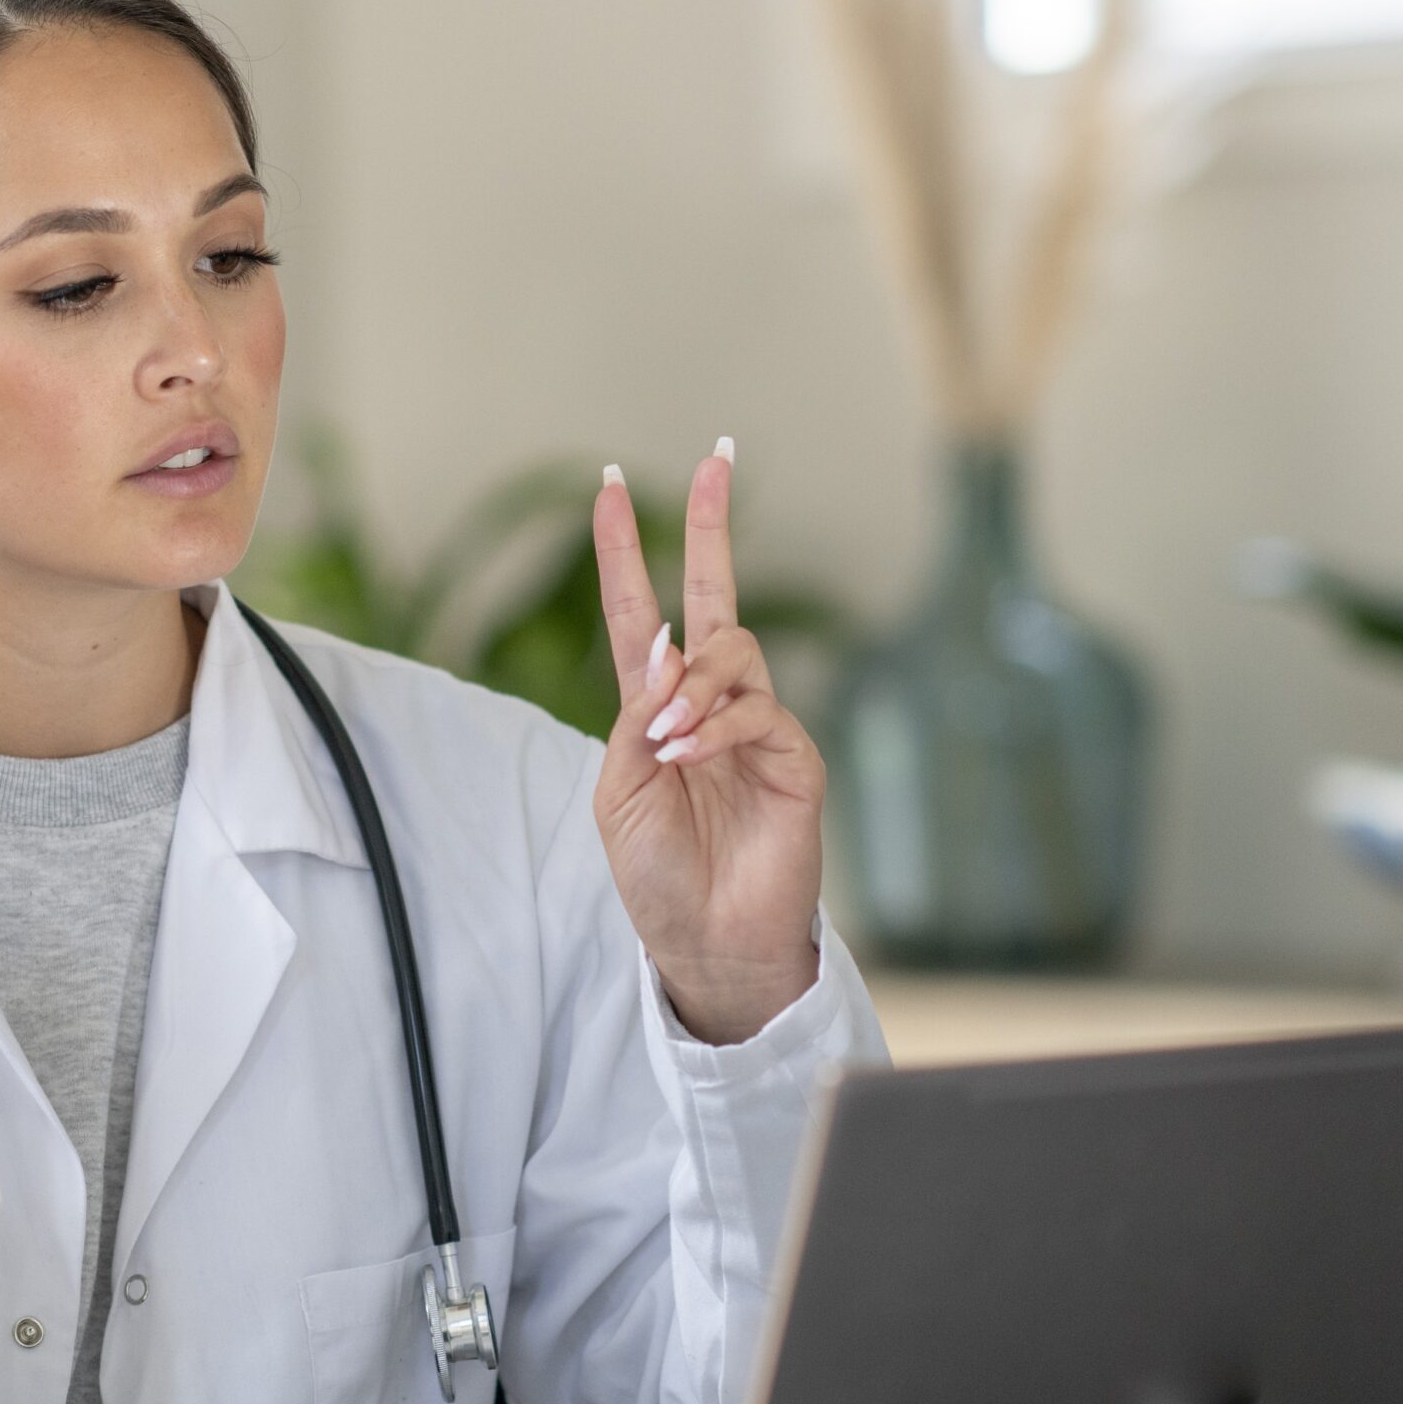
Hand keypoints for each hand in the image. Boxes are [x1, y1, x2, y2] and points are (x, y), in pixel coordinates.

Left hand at [591, 443, 824, 1044]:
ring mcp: (757, 727)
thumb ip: (636, 716)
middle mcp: (711, 703)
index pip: (642, 612)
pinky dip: (714, 727)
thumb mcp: (619, 790)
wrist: (706, 943)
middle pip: (714, 598)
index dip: (625, 551)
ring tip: (666, 738)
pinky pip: (757, 712)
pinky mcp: (794, 759)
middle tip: (715, 460)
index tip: (607, 488)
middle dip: (712, 526)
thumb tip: (665, 646)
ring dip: (691, 685)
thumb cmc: (658, 873)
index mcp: (657, 707)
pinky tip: (688, 755)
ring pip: (734, 653)